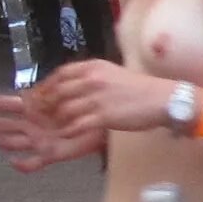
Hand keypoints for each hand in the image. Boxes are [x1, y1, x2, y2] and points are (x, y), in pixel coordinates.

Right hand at [0, 92, 102, 172]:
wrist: (103, 118)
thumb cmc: (84, 103)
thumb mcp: (64, 90)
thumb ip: (47, 90)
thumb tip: (29, 92)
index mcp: (34, 108)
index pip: (8, 104)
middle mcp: (32, 125)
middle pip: (5, 125)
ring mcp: (40, 140)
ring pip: (13, 142)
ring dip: (0, 139)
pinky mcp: (52, 154)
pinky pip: (34, 164)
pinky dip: (23, 165)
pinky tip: (13, 161)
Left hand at [35, 60, 175, 135]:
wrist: (161, 99)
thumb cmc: (140, 88)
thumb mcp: (113, 73)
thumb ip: (93, 76)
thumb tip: (74, 84)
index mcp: (94, 67)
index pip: (61, 73)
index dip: (47, 85)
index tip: (41, 95)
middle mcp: (92, 80)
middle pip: (58, 92)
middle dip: (46, 104)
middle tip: (41, 115)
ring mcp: (97, 98)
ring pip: (64, 109)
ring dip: (56, 119)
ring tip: (53, 126)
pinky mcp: (103, 116)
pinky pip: (77, 125)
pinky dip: (69, 130)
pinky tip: (66, 134)